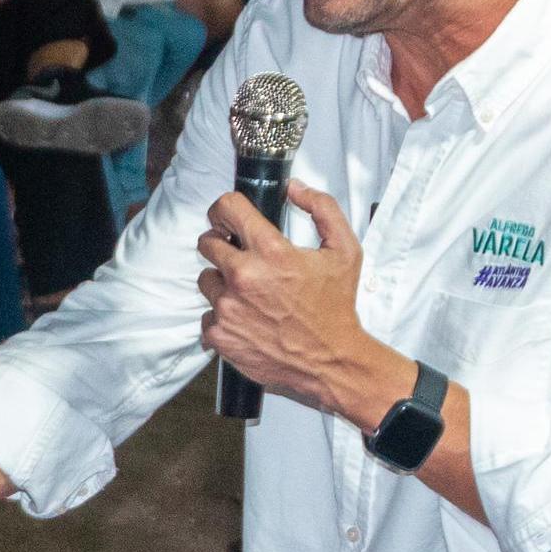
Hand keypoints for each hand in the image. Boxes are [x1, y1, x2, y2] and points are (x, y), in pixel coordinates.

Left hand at [197, 181, 398, 416]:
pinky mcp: (219, 335)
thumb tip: (295, 189)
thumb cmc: (337, 309)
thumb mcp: (344, 251)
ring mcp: (228, 308)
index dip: (225, 208)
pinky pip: (207, 315)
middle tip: (241, 257)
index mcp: (271, 252)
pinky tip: (248, 319)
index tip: (227, 215)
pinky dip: (223, 316)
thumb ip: (323, 209)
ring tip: (251, 294)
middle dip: (222, 244)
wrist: (332, 362)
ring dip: (223, 283)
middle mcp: (244, 277)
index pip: (227, 209)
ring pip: (206, 279)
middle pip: (207, 242)